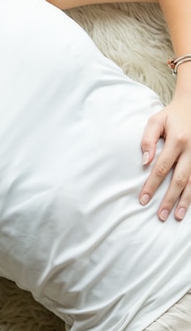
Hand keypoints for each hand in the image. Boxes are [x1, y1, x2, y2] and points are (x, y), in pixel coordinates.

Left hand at [140, 97, 190, 220]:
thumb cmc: (172, 115)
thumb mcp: (156, 121)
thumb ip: (148, 140)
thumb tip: (145, 162)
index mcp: (177, 141)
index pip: (161, 168)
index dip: (152, 185)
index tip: (143, 199)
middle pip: (179, 180)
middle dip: (169, 199)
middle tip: (160, 215)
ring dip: (185, 201)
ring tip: (176, 216)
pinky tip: (190, 205)